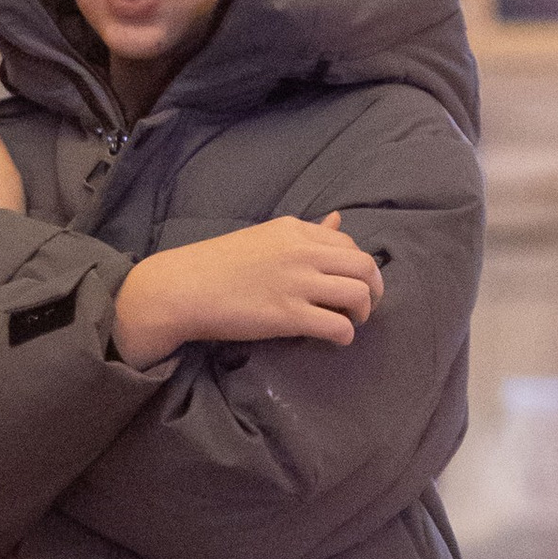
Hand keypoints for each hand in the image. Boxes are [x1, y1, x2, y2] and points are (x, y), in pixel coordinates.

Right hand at [112, 213, 383, 367]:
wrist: (183, 288)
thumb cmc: (216, 263)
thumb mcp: (265, 236)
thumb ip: (304, 233)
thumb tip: (337, 219)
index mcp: (296, 230)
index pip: (348, 242)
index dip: (356, 265)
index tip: (348, 281)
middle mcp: (302, 252)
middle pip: (364, 266)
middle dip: (374, 289)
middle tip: (364, 306)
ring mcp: (297, 283)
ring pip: (358, 295)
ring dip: (363, 312)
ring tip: (350, 322)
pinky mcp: (288, 316)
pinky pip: (337, 326)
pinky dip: (345, 335)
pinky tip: (334, 339)